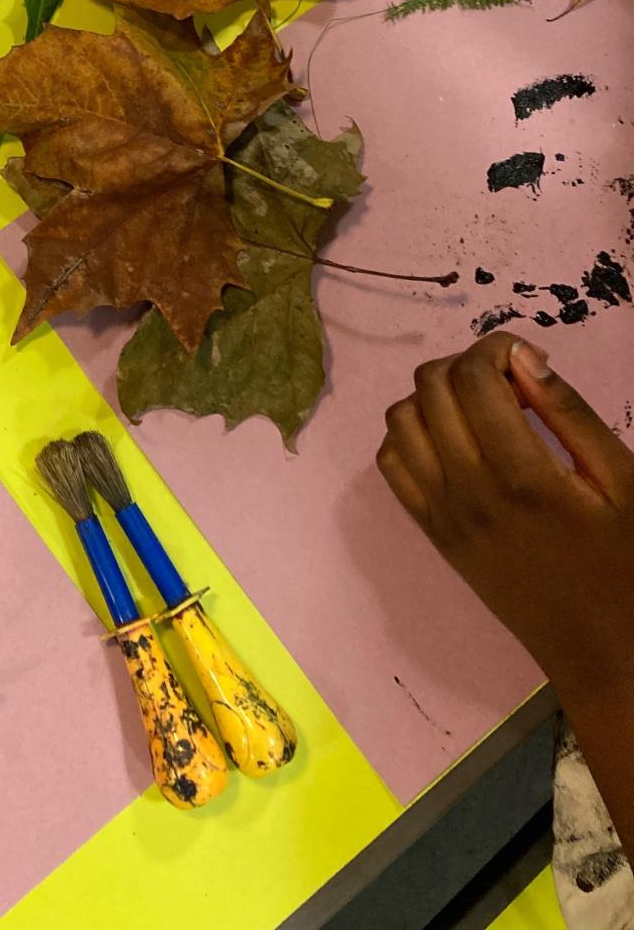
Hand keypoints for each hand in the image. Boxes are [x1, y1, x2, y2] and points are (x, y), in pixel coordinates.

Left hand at [378, 334, 633, 701]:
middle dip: (465, 365)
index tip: (528, 359)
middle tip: (508, 382)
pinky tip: (453, 441)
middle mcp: (467, 490)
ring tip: (481, 409)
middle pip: (430, 387)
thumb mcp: (622, 483)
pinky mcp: (431, 533)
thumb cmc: (625, 563)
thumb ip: (570, 414)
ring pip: (401, 419)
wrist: (602, 651)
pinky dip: (410, 436)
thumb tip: (523, 357)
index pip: (472, 377)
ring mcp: (441, 513)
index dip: (495, 348)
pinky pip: (391, 464)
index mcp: (521, 475)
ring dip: (434, 396)